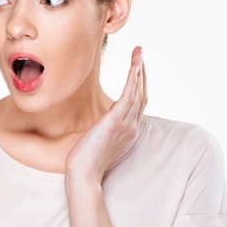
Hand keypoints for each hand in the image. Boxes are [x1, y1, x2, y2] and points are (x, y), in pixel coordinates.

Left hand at [66, 46, 146, 183]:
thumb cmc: (86, 158)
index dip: (140, 82)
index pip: (138, 100)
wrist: (83, 173)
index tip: (138, 66)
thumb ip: (105, 126)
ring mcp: (126, 124)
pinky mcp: (115, 121)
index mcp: (128, 129)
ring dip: (139, 70)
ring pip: (138, 91)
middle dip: (142, 71)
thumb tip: (102, 119)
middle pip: (142, 93)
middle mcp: (131, 125)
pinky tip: (134, 67)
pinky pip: (129, 96)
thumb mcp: (99, 138)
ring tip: (139, 53)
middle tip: (141, 52)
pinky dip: (133, 80)